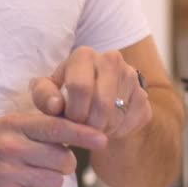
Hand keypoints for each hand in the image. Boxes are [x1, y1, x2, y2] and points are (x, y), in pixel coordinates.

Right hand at [0, 113, 105, 186]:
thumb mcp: (5, 127)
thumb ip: (37, 128)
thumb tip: (76, 133)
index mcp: (14, 125)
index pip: (58, 127)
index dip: (84, 134)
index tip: (102, 140)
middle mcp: (12, 148)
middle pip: (64, 160)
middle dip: (61, 165)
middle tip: (43, 165)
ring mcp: (8, 175)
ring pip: (56, 183)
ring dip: (48, 184)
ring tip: (27, 179)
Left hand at [30, 46, 151, 139]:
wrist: (94, 98)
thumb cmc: (65, 95)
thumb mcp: (47, 93)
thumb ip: (44, 96)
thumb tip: (55, 106)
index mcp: (84, 55)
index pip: (80, 87)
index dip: (73, 111)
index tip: (69, 120)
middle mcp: (111, 59)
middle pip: (102, 103)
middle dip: (89, 124)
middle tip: (81, 130)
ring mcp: (131, 76)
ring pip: (117, 115)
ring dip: (102, 129)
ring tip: (93, 127)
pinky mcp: (143, 96)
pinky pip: (131, 121)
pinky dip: (118, 131)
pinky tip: (108, 126)